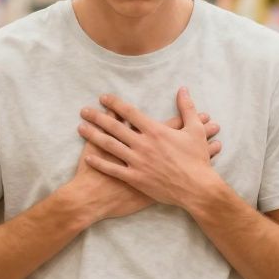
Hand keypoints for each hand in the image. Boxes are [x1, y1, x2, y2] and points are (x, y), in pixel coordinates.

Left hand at [78, 88, 221, 208]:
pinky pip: (113, 169)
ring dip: (93, 136)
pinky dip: (100, 163)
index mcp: (155, 131)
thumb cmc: (197, 159)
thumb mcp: (195, 130)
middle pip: (115, 127)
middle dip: (97, 117)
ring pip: (110, 146)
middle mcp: (143, 144)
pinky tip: (88, 157)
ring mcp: (137, 162)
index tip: (103, 98)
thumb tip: (183, 89)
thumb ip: (187, 108)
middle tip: (83, 110)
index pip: (130, 113)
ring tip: (80, 128)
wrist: (197, 189)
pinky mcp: (135, 178)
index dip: (114, 104)